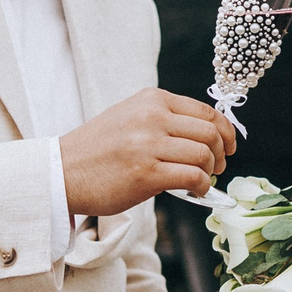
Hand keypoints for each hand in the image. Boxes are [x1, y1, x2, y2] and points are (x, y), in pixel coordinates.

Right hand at [59, 88, 234, 212]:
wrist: (62, 171)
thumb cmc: (97, 149)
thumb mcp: (130, 116)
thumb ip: (164, 118)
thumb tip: (206, 134)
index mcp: (152, 99)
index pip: (206, 111)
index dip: (226, 131)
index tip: (229, 145)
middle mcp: (153, 117)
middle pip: (211, 132)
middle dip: (222, 152)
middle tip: (217, 167)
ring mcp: (149, 145)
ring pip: (204, 154)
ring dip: (211, 171)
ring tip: (203, 180)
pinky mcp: (147, 174)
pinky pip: (192, 177)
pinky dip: (201, 186)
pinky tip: (194, 191)